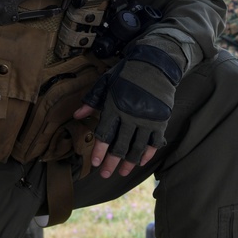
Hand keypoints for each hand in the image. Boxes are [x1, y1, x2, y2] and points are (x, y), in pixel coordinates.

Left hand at [79, 45, 181, 176]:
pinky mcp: (161, 120)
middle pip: (120, 145)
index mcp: (115, 106)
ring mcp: (148, 119)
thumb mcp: (106, 82)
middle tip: (105, 175)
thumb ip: (92, 100)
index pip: (105, 134)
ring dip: (129, 162)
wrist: (156, 62)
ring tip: (123, 172)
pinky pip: (154, 141)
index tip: (95, 163)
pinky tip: (142, 161)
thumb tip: (76, 115)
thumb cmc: (128, 72)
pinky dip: (148, 153)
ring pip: (138, 147)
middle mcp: (131, 115)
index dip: (100, 151)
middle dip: (112, 162)